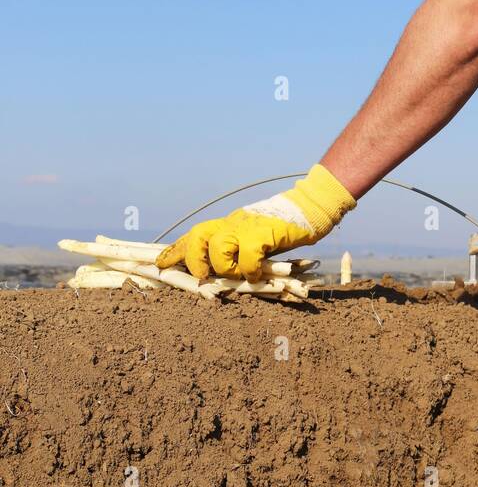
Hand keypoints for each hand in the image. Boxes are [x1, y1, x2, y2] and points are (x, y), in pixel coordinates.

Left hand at [155, 164, 355, 280]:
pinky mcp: (266, 232)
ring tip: (237, 275)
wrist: (310, 208)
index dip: (175, 251)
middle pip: (199, 236)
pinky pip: (248, 254)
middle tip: (202, 278)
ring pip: (218, 246)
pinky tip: (258, 274)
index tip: (159, 265)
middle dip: (194, 260)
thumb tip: (219, 274)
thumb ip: (236, 250)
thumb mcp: (253, 237)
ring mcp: (249, 226)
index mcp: (228, 225)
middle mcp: (233, 223)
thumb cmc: (282, 229)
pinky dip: (249, 269)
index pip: (195, 235)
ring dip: (224, 267)